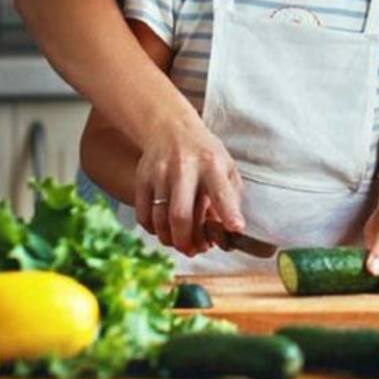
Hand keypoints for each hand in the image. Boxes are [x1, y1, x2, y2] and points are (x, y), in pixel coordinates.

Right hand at [134, 115, 243, 256]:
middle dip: (187, 241)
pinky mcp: (142, 179)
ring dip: (171, 240)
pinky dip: (154, 230)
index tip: (236, 229)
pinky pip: (143, 215)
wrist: (171, 128)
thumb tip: (229, 230)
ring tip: (181, 243)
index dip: (229, 213)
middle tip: (195, 250)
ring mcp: (160, 174)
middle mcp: (185, 168)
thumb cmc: (204, 153)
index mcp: (212, 164)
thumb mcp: (226, 166)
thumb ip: (230, 196)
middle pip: (181, 215)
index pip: (221, 192)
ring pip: (160, 220)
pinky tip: (164, 230)